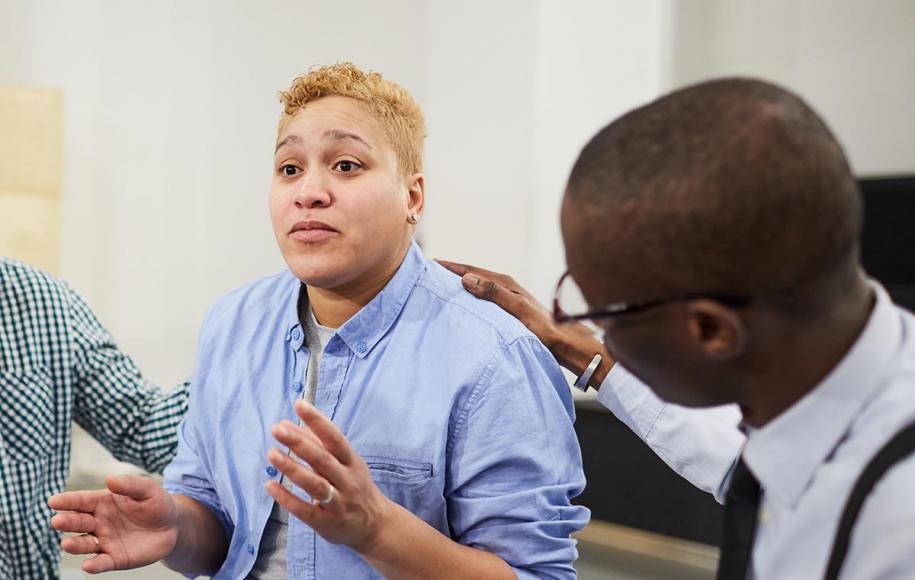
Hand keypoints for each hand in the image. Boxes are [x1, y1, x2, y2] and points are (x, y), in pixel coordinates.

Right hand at [48, 475, 178, 573]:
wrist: (173, 526)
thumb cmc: (156, 504)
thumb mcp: (147, 490)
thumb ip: (130, 484)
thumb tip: (110, 479)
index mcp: (103, 502)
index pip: (81, 501)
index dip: (67, 501)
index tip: (53, 501)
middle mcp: (99, 522)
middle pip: (78, 522)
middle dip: (66, 521)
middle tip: (58, 521)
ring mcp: (105, 541)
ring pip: (84, 544)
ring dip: (74, 544)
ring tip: (66, 544)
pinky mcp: (115, 558)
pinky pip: (102, 562)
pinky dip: (94, 565)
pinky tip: (88, 565)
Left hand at [266, 400, 393, 553]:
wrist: (375, 525)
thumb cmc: (356, 487)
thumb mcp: (346, 464)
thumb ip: (320, 445)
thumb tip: (293, 424)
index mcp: (352, 462)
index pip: (335, 438)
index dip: (318, 421)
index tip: (299, 405)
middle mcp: (347, 480)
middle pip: (323, 459)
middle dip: (300, 443)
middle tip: (278, 429)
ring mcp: (338, 502)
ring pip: (315, 484)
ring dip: (292, 468)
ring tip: (272, 453)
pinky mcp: (327, 523)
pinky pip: (306, 510)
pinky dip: (287, 498)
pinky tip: (270, 485)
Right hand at [437, 260, 613, 386]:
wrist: (566, 344)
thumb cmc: (544, 328)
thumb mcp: (517, 309)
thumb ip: (493, 293)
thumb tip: (465, 278)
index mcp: (505, 283)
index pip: (471, 270)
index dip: (450, 266)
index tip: (429, 263)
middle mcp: (506, 287)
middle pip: (472, 276)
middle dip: (451, 273)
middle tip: (428, 274)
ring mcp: (507, 299)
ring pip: (477, 288)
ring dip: (459, 287)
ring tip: (440, 288)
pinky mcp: (509, 312)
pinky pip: (482, 301)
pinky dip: (469, 300)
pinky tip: (464, 308)